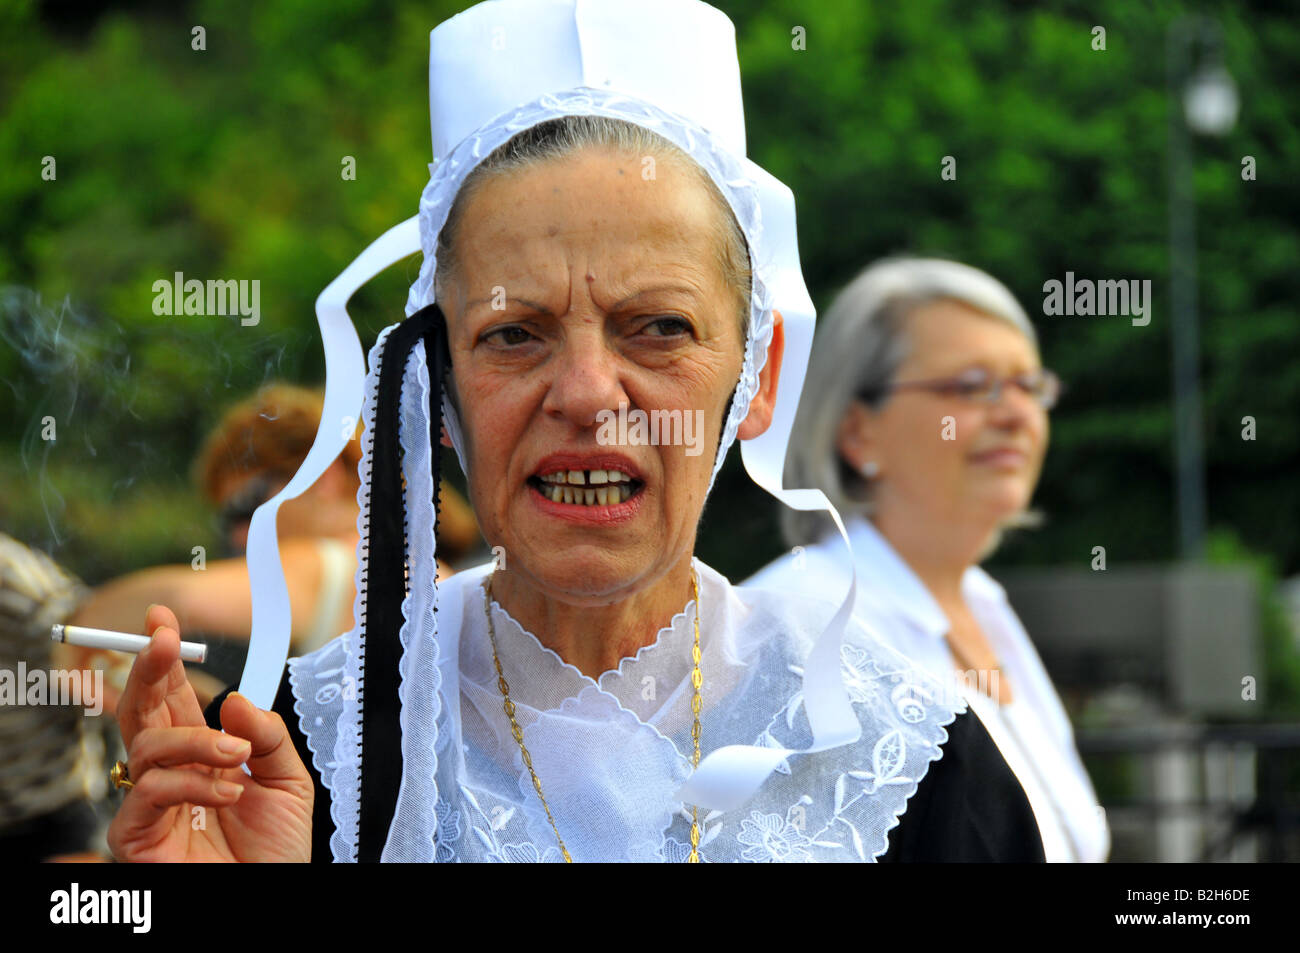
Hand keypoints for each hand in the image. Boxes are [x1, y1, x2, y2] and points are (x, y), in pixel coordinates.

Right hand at [107, 605, 312, 861]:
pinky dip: (192, 784)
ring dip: (196, 741)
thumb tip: (231, 699)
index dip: (164, 659)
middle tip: (164, 639)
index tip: (163, 620)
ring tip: (236, 757)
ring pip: (147, 747)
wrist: (271, 898)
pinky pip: (149, 792)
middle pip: (141, 711)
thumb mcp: (289, 781)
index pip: (172, 698)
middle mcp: (169, 774)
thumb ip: (267, 736)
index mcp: (200, 755)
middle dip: (150, 669)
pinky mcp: (137, 836)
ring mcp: (150, 804)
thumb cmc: (275, 852)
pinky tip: (227, 792)